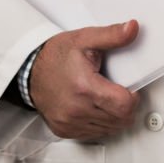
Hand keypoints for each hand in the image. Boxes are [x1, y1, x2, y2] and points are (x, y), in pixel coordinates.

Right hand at [30, 19, 140, 140]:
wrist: (29, 69)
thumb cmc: (56, 54)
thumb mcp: (85, 38)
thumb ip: (112, 35)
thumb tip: (132, 28)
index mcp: (84, 87)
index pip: (124, 106)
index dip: (133, 97)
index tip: (129, 88)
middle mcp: (76, 109)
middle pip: (120, 120)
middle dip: (126, 106)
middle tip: (119, 91)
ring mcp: (70, 123)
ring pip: (109, 129)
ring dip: (113, 116)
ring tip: (105, 96)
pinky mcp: (65, 131)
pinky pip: (94, 134)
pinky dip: (100, 122)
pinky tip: (94, 106)